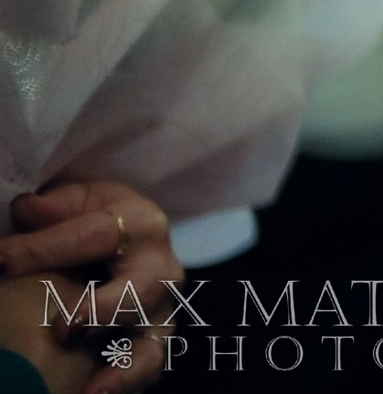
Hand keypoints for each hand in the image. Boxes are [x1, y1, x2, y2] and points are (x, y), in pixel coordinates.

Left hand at [2, 184, 179, 393]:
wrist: (127, 245)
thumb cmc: (91, 221)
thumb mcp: (77, 202)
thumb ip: (54, 208)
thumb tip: (25, 210)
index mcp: (140, 224)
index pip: (96, 235)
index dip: (43, 249)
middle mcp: (161, 269)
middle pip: (142, 290)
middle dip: (104, 310)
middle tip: (66, 329)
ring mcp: (160, 314)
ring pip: (151, 343)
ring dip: (124, 368)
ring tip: (92, 391)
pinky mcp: (152, 346)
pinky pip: (144, 372)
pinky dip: (123, 386)